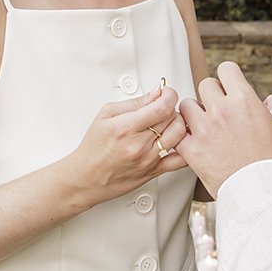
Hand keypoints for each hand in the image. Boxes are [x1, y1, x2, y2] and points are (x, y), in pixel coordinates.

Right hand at [65, 84, 189, 205]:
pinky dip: (186, 147)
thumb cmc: (93, 147)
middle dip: (171, 108)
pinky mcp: (155, 171)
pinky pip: (181, 160)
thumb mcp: (106, 115)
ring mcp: (149, 159)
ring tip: (167, 123)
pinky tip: (178, 140)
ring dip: (178, 124)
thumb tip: (157, 93)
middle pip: (173, 118)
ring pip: (180, 135)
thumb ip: (135, 102)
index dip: (170, 95)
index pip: (163, 106)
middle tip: (163, 109)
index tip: (167, 93)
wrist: (85, 178)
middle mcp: (139, 144)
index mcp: (126, 127)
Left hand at [178, 62, 271, 196]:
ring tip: (204, 125)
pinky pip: (177, 133)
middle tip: (218, 108)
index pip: (226, 70)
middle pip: (205, 85)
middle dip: (211, 95)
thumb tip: (266, 106)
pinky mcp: (193, 151)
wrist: (266, 194)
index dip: (228, 77)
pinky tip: (193, 142)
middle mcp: (222, 110)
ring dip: (194, 113)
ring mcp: (205, 130)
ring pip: (186, 106)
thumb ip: (267, 114)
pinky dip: (183, 135)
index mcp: (246, 100)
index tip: (230, 86)